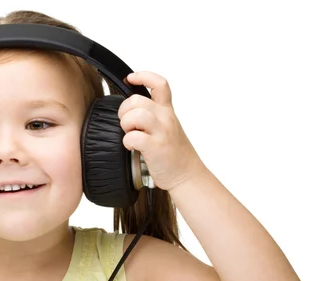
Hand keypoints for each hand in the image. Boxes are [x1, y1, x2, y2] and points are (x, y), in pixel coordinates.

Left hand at [119, 71, 204, 191]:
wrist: (186, 175)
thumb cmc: (173, 154)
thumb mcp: (166, 128)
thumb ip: (152, 117)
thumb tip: (128, 112)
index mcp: (167, 111)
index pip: (159, 84)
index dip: (143, 76)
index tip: (130, 78)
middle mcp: (165, 118)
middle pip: (137, 99)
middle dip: (124, 110)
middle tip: (126, 124)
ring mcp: (162, 132)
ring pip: (136, 115)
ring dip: (126, 124)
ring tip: (130, 134)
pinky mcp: (156, 147)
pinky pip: (133, 137)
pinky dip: (127, 142)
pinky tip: (132, 147)